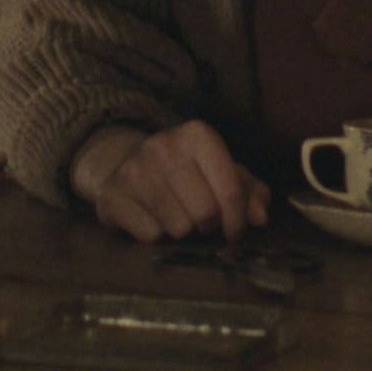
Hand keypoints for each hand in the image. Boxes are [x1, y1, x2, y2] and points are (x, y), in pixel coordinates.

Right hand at [73, 120, 268, 243]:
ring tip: (175, 215)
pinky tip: (152, 218)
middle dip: (208, 225)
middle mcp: (163, 145)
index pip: (230, 191)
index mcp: (197, 135)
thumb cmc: (185, 171)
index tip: (235, 233)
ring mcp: (134, 169)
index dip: (238, 221)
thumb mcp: (221, 172)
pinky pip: (150, 235)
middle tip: (201, 220)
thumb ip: (249, 191)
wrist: (124, 163)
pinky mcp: (112, 194)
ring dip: (182, 230)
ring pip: (178, 227)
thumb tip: (259, 217)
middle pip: (205, 213)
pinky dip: (155, 236)